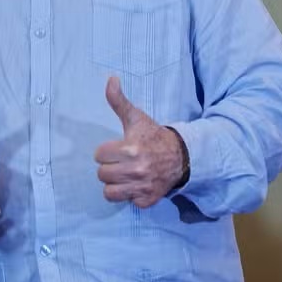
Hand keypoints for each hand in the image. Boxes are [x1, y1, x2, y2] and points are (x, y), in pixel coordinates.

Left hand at [94, 76, 186, 207]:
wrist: (182, 156)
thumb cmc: (154, 136)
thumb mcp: (136, 118)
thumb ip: (119, 101)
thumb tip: (110, 79)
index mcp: (130, 149)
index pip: (99, 155)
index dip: (106, 151)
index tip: (117, 148)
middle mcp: (136, 170)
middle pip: (102, 174)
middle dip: (109, 167)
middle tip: (122, 161)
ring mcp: (143, 187)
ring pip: (110, 192)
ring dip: (115, 184)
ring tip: (124, 174)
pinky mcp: (148, 200)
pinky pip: (128, 202)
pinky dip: (131, 195)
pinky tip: (137, 184)